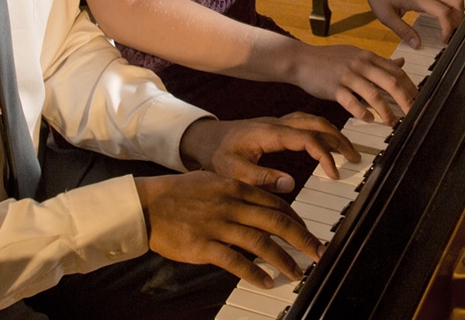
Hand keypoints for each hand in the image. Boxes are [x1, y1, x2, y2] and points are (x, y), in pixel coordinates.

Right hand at [135, 172, 320, 287]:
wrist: (147, 204)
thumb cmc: (178, 193)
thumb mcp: (212, 181)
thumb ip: (238, 190)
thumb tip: (263, 199)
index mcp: (235, 188)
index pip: (275, 204)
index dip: (296, 219)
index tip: (307, 232)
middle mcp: (231, 205)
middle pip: (276, 222)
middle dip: (302, 238)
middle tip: (318, 251)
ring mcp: (217, 226)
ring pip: (260, 243)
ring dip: (283, 259)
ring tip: (296, 272)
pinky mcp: (203, 246)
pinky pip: (234, 261)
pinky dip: (253, 273)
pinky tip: (265, 281)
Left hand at [180, 113, 358, 191]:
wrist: (205, 140)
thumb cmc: (217, 156)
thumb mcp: (233, 171)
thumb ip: (260, 178)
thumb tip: (290, 183)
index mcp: (269, 133)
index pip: (306, 138)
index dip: (324, 154)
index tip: (334, 173)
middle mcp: (277, 124)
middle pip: (316, 123)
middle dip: (338, 139)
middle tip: (354, 158)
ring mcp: (278, 123)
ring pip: (313, 121)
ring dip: (332, 133)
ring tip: (347, 152)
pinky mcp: (277, 127)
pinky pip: (306, 123)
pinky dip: (322, 131)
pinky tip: (327, 145)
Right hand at [289, 42, 416, 125]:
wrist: (301, 59)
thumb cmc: (329, 59)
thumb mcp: (356, 54)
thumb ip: (379, 61)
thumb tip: (401, 63)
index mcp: (368, 57)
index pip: (396, 71)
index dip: (410, 87)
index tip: (419, 100)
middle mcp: (361, 64)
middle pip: (390, 82)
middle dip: (405, 100)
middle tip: (413, 114)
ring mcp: (347, 75)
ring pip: (373, 94)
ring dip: (386, 111)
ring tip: (392, 123)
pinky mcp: (334, 87)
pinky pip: (351, 101)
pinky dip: (362, 112)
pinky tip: (368, 120)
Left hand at [360, 0, 463, 49]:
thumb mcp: (386, 16)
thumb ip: (403, 31)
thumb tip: (417, 45)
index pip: (443, 12)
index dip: (448, 28)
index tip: (443, 40)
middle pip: (457, 0)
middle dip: (459, 19)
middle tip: (450, 33)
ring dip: (458, 11)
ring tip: (449, 26)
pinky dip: (453, 6)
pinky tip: (443, 17)